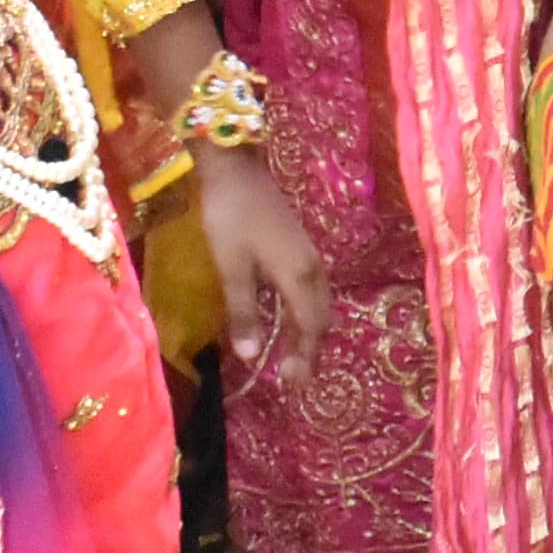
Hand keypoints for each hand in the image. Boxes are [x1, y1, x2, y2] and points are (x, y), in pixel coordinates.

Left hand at [191, 146, 327, 367]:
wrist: (237, 168)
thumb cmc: (231, 217)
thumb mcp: (231, 267)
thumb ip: (244, 311)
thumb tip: (249, 356)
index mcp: (298, 277)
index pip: (309, 328)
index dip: (303, 358)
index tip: (293, 384)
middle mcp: (312, 270)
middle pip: (321, 318)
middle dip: (311, 349)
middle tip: (295, 377)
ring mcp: (309, 257)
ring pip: (319, 304)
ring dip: (309, 331)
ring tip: (292, 355)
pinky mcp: (300, 249)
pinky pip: (311, 291)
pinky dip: (304, 313)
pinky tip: (288, 319)